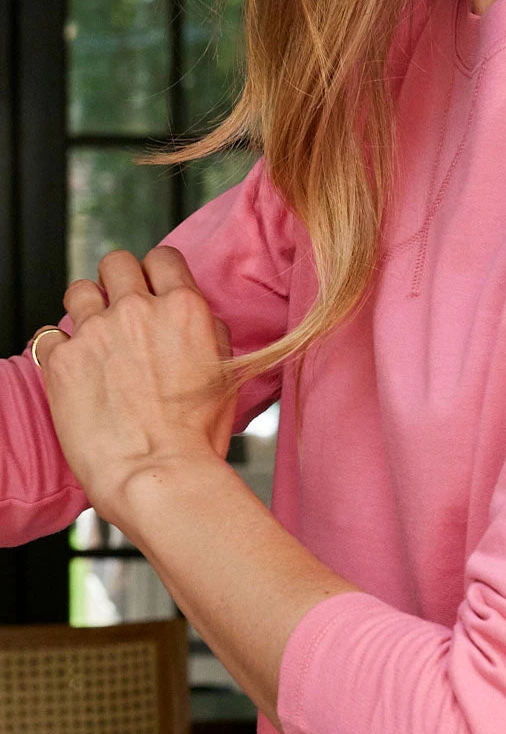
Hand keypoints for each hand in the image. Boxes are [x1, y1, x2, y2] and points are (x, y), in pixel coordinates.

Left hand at [34, 246, 238, 523]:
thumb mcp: (226, 376)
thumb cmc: (197, 438)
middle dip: (118, 283)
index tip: (152, 291)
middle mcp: (137, 310)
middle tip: (121, 314)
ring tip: (95, 341)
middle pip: (117, 263)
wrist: (159, 475)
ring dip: (86, 310)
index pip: (163, 258)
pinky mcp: (61, 360)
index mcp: (184, 309)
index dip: (156, 273)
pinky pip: (50, 336)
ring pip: (78, 290)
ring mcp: (95, 332)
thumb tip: (197, 316)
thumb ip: (210, 333)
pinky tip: (75, 373)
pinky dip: (60, 351)